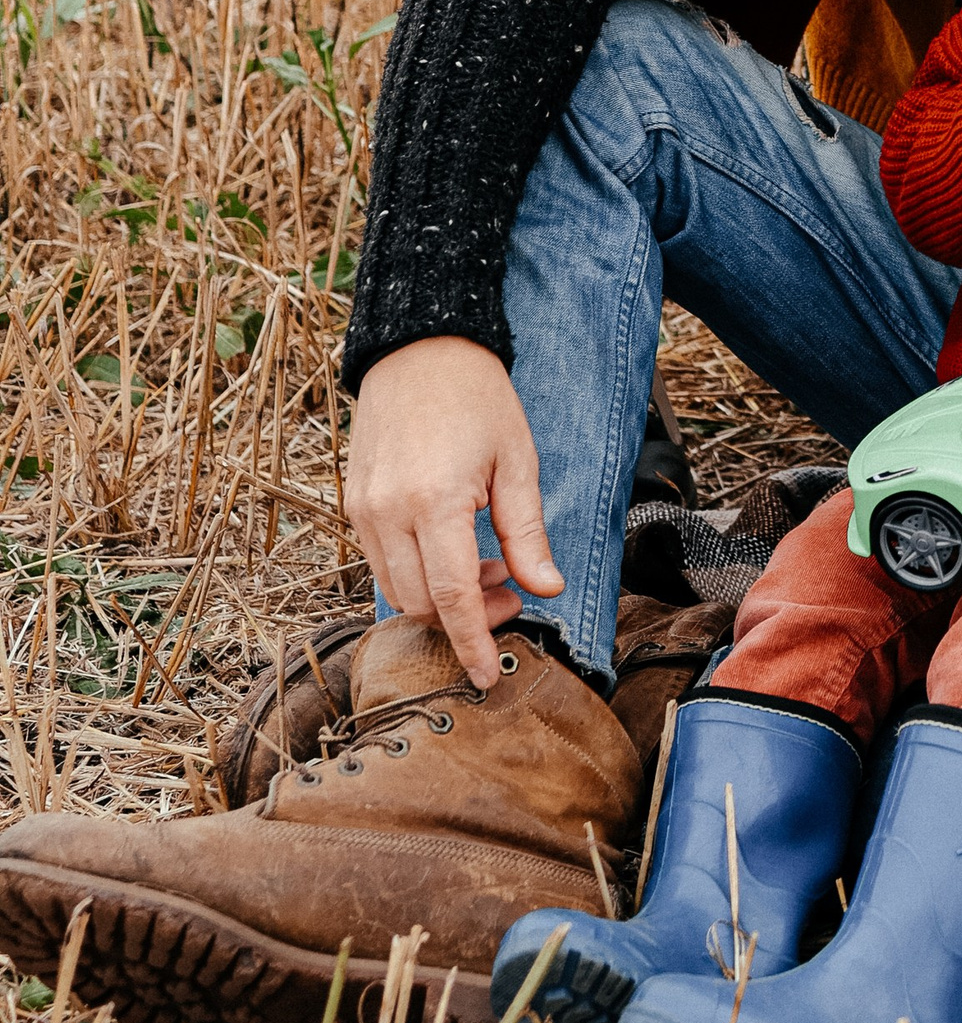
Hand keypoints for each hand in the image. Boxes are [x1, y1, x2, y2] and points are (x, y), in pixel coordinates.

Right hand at [344, 337, 562, 688]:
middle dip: (466, 617)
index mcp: (433, 502)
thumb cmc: (478, 398)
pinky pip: (382, 561)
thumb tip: (547, 590)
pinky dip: (418, 573)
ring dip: (442, 596)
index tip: (487, 676)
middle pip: (419, 603)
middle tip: (513, 592)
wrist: (421, 346)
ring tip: (489, 564)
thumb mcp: (519, 461)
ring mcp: (363, 509)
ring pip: (396, 588)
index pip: (450, 597)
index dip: (471, 643)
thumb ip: (529, 532)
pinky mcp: (353, 504)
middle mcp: (387, 513)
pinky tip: (456, 548)